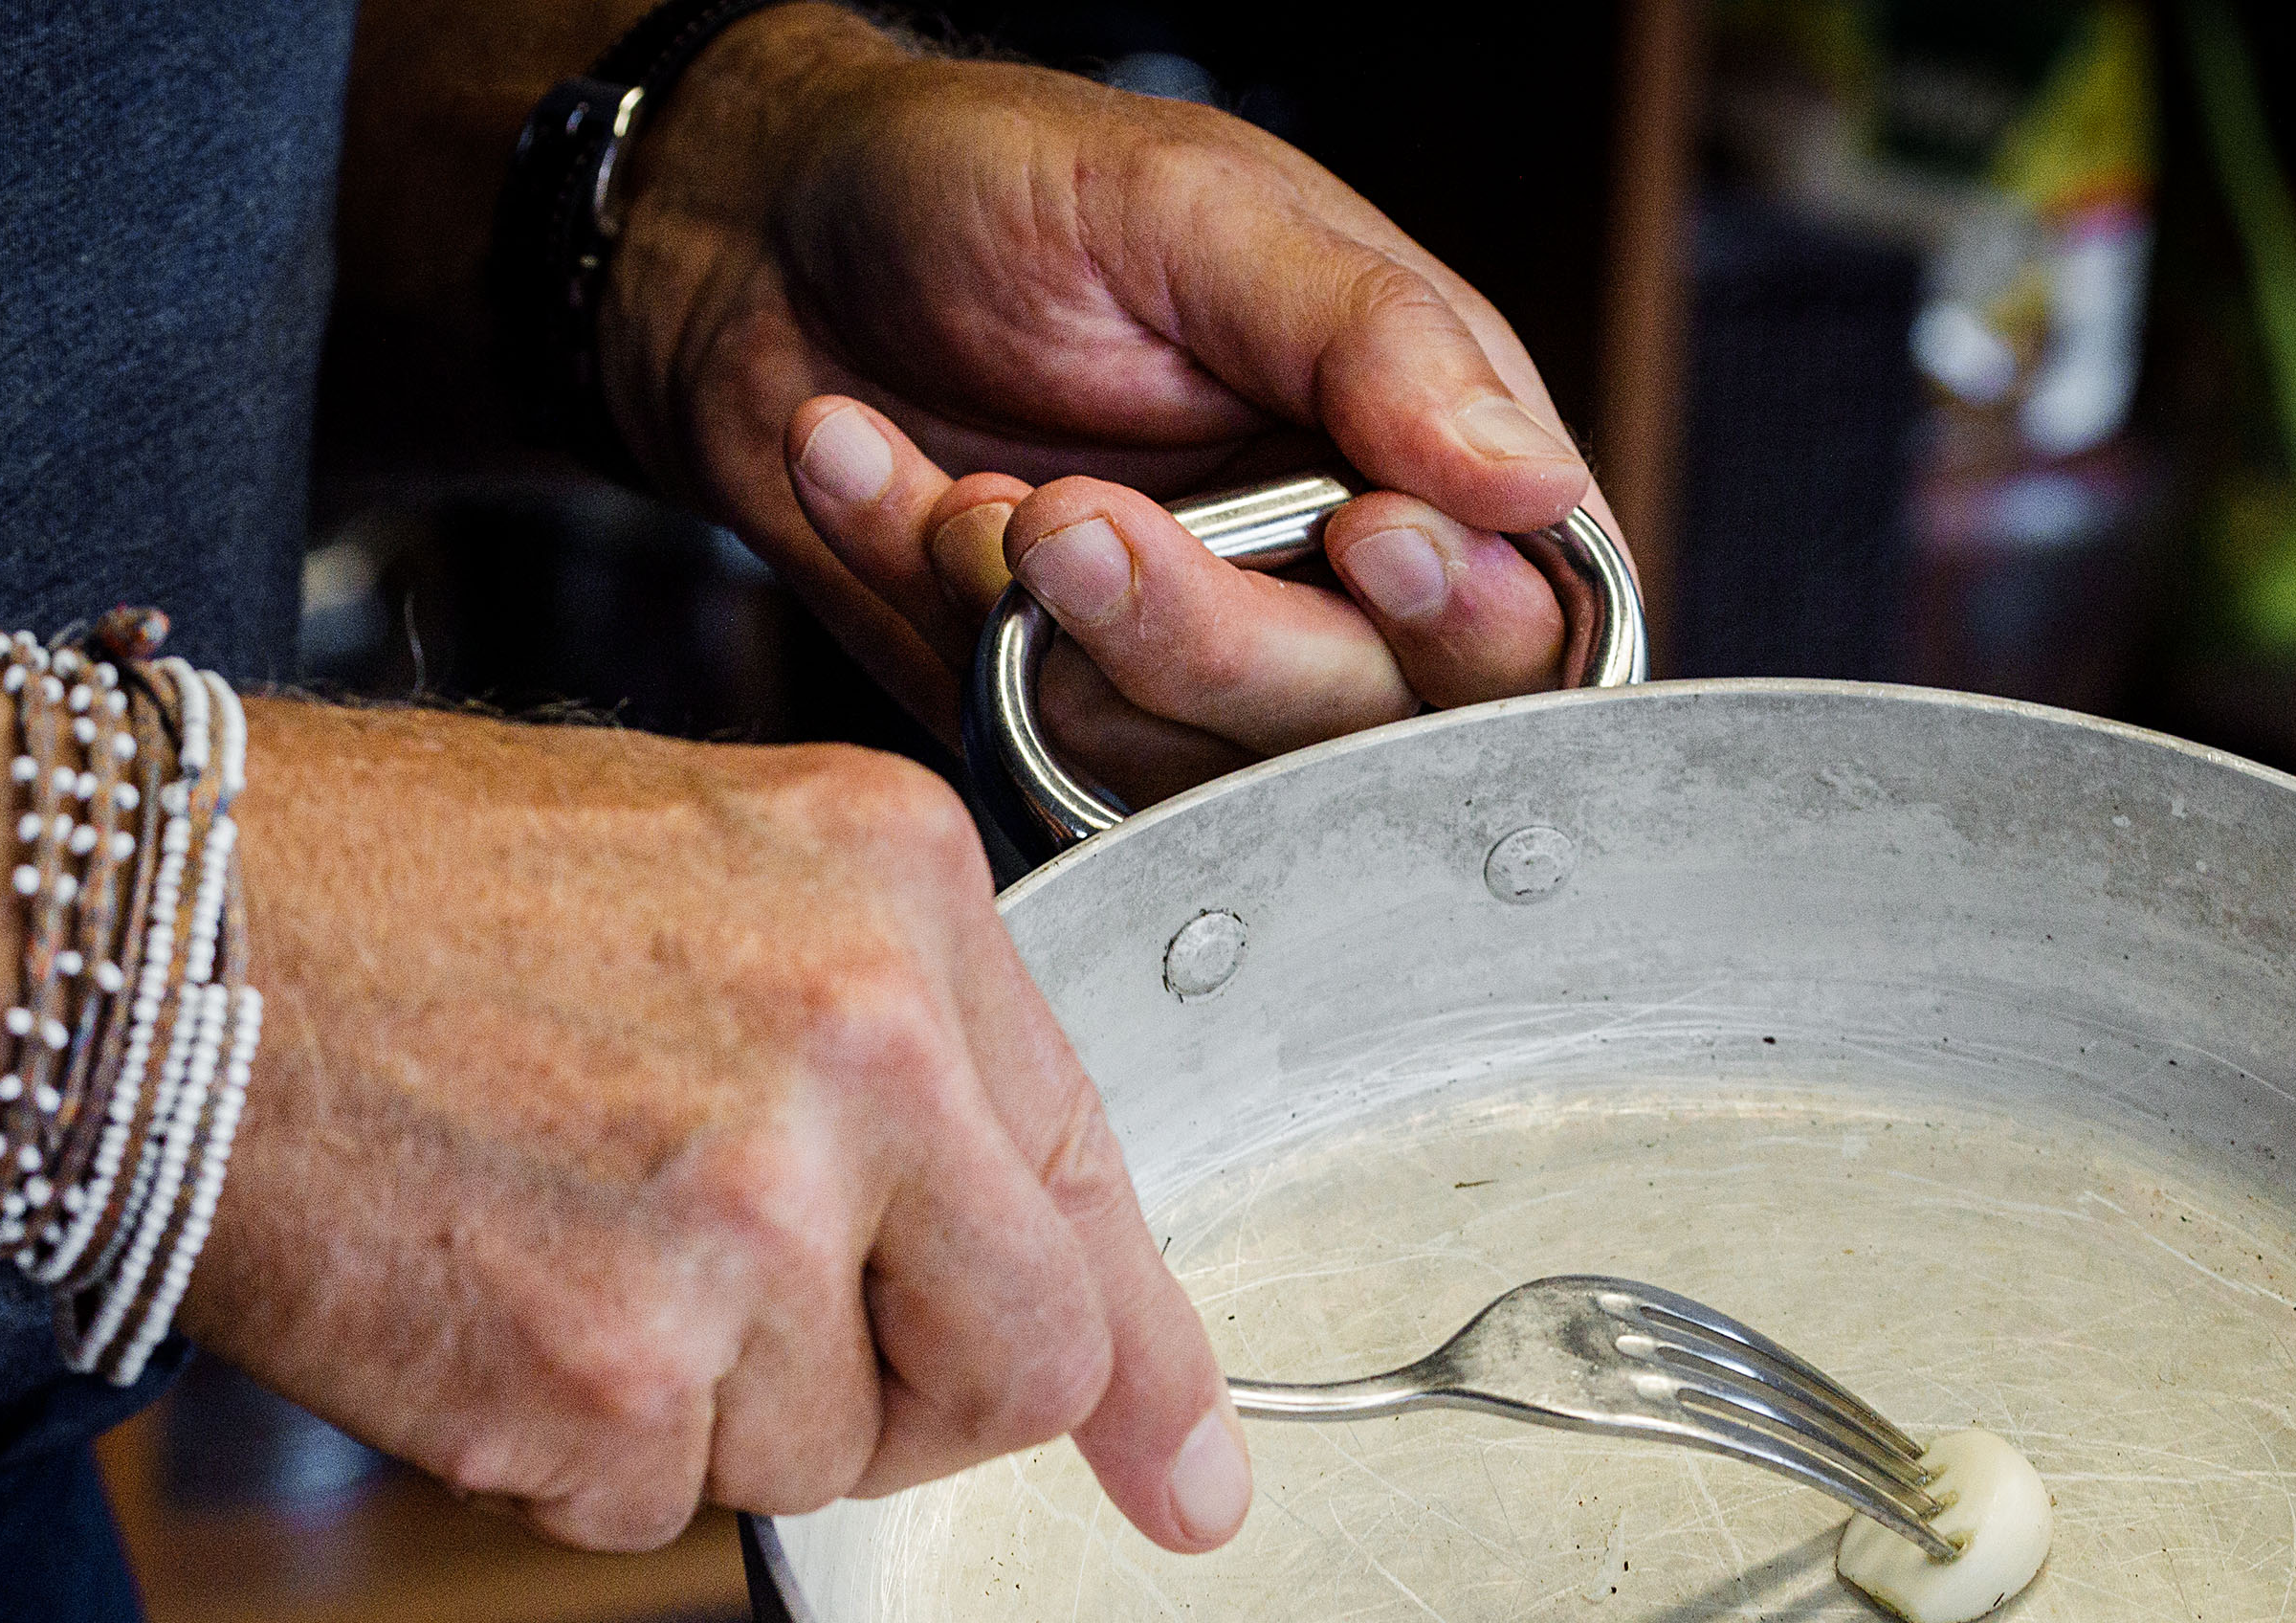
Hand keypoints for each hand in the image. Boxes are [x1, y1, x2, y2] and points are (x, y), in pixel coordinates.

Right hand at [184, 699, 1249, 1554]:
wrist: (125, 931)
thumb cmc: (392, 896)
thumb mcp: (716, 882)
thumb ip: (910, 1069)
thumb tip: (1085, 1342)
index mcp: (910, 896)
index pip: (1095, 1185)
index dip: (1144, 1363)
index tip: (1185, 1479)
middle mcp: (865, 1047)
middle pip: (1018, 1368)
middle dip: (921, 1409)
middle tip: (774, 1360)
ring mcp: (744, 1219)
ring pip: (822, 1456)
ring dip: (703, 1410)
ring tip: (553, 1240)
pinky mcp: (611, 1375)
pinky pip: (662, 1508)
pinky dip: (575, 1451)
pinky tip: (486, 1299)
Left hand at [607, 8, 1614, 804]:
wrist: (763, 237)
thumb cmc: (992, 184)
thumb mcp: (1197, 211)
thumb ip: (1376, 343)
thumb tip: (1531, 484)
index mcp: (1423, 453)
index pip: (1522, 622)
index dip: (1462, 621)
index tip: (1363, 543)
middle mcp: (1327, 588)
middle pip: (1356, 729)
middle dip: (1207, 630)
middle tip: (1073, 513)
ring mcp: (1187, 670)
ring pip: (1189, 764)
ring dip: (1051, 621)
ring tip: (967, 481)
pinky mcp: (1056, 719)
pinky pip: (1036, 752)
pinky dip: (947, 622)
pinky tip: (891, 488)